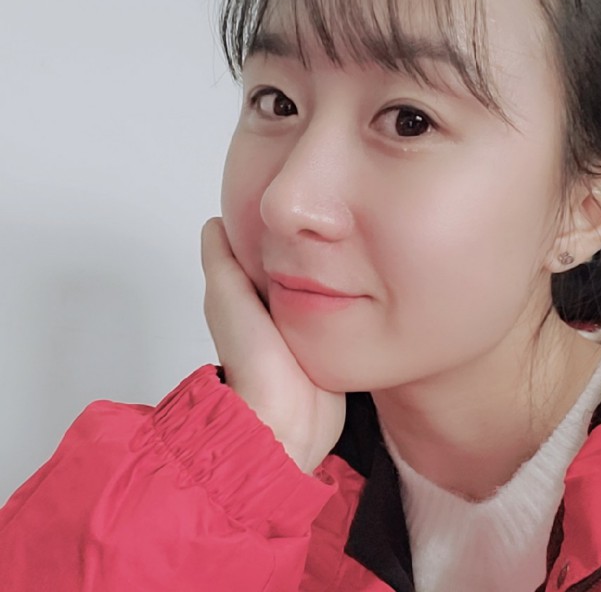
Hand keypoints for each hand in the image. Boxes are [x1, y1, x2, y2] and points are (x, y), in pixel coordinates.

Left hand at [200, 218, 345, 473]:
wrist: (288, 419)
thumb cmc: (253, 361)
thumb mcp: (227, 299)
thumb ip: (221, 261)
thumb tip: (216, 223)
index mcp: (248, 297)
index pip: (262, 250)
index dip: (273, 227)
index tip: (292, 202)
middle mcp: (276, 309)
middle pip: (295, 263)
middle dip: (308, 244)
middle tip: (331, 214)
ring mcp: (305, 326)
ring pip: (321, 283)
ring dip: (333, 267)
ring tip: (352, 237)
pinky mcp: (330, 341)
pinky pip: (340, 308)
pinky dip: (348, 293)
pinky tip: (363, 274)